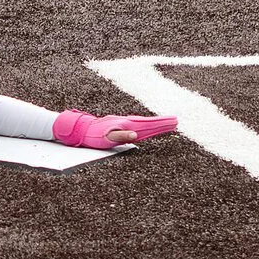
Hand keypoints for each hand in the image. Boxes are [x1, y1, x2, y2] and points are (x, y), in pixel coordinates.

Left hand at [53, 110, 178, 149]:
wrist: (83, 128)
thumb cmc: (93, 135)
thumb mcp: (106, 137)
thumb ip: (121, 136)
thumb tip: (135, 135)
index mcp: (127, 125)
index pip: (148, 126)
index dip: (161, 125)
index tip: (173, 122)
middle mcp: (127, 123)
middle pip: (149, 123)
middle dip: (163, 122)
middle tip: (176, 121)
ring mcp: (125, 123)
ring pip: (145, 123)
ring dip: (157, 122)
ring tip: (168, 122)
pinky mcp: (122, 125)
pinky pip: (139, 124)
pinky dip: (148, 124)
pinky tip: (150, 125)